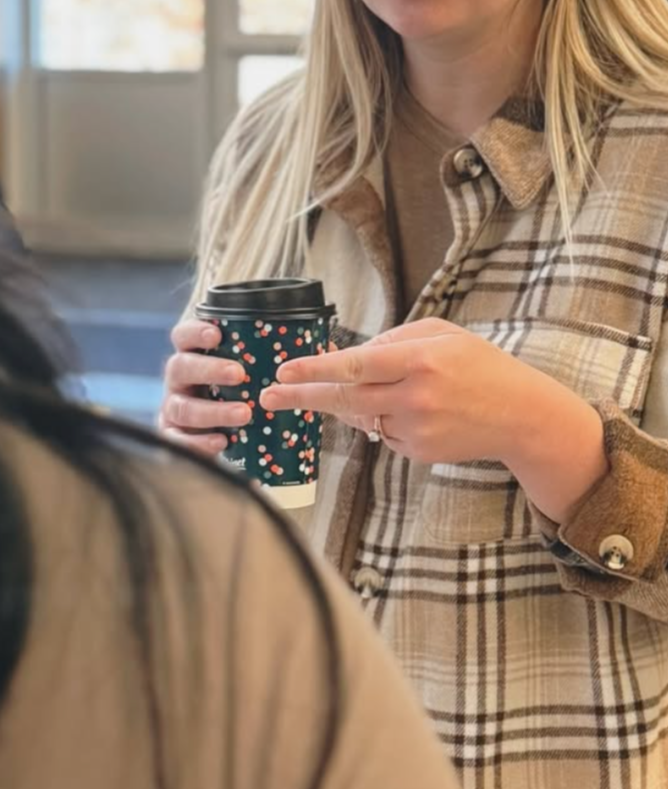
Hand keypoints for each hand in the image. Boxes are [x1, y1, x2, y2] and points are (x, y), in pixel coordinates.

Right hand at [160, 320, 253, 456]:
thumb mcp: (249, 367)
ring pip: (182, 407)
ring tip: (244, 414)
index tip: (217, 335)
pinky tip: (222, 442)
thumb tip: (304, 342)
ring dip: (212, 411)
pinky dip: (198, 442)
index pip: (184, 336)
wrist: (223, 431)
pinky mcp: (174, 435)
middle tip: (239, 374)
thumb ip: (264, 354)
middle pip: (180, 367)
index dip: (195, 332)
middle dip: (208, 369)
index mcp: (191, 354)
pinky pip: (178, 440)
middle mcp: (178, 379)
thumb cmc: (241, 388)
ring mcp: (174, 407)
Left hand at [258, 317, 599, 477]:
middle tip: (267, 397)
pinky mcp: (419, 453)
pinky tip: (425, 413)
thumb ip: (393, 340)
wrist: (521, 415)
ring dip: (364, 404)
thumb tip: (348, 356)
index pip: (357, 364)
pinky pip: (386, 434)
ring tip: (407, 392)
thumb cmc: (479, 366)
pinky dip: (391, 420)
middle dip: (303, 397)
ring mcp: (416, 429)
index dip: (317, 369)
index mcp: (421, 359)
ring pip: (364, 416)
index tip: (284, 371)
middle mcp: (415, 396)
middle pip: (345, 398)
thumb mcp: (442, 335)